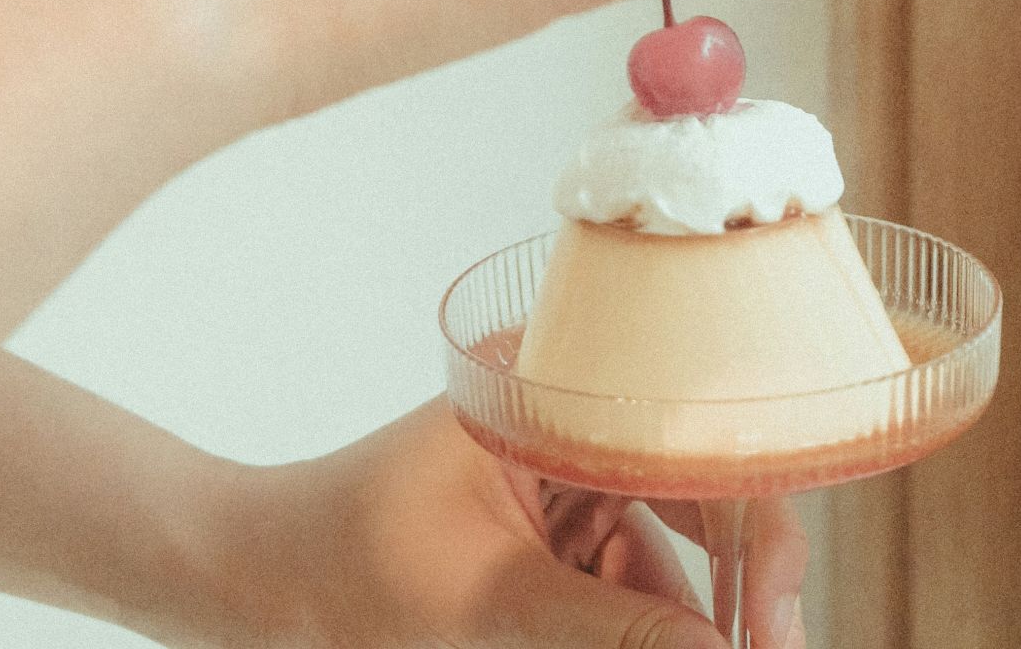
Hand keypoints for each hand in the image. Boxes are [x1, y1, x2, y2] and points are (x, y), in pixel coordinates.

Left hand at [189, 399, 807, 648]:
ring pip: (662, 554)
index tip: (776, 619)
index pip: (689, 448)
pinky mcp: (542, 532)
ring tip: (710, 648)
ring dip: (681, 620)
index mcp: (548, 397)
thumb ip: (613, 632)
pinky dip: (638, 624)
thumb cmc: (336, 573)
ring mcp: (556, 479)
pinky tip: (660, 646)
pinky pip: (620, 578)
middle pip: (695, 501)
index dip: (754, 531)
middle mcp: (564, 423)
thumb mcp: (485, 607)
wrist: (244, 593)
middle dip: (729, 590)